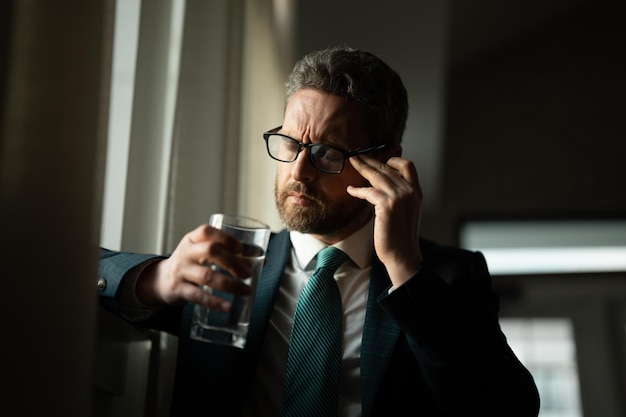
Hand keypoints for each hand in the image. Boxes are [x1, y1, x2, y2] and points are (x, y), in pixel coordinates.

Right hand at [136, 224, 252, 309]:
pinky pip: (199, 296)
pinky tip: (228, 306)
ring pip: (206, 276)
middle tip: (247, 273)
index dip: (226, 238)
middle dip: (233, 262)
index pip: (207, 231)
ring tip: (246, 290)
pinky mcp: (179, 290)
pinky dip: (215, 302)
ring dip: (230, 284)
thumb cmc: (191, 263)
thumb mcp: (201, 252)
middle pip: (210, 251)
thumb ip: (226, 253)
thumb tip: (262, 260)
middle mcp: (185, 252)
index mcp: (192, 239)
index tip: (241, 249)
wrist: (161, 280)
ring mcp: (181, 271)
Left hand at [347, 154, 422, 286]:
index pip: (407, 165)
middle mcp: (409, 191)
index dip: (392, 159)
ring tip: (352, 162)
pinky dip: (357, 190)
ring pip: (377, 175)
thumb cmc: (400, 235)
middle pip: (387, 167)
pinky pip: (368, 191)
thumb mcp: (405, 210)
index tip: (378, 158)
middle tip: (357, 154)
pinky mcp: (386, 206)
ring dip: (362, 166)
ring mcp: (398, 197)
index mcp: (415, 191)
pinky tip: (351, 190)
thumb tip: (382, 183)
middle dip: (370, 159)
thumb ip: (399, 195)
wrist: (402, 254)